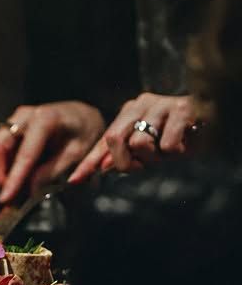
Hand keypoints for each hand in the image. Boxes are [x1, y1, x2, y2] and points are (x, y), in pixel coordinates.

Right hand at [0, 101, 104, 202]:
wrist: (83, 115)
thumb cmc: (84, 132)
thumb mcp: (76, 155)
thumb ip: (52, 172)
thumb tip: (30, 190)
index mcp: (45, 119)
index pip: (24, 155)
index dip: (13, 179)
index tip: (5, 198)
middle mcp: (25, 116)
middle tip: (9, 196)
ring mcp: (15, 120)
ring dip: (1, 172)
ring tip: (16, 189)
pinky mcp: (11, 127)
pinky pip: (0, 149)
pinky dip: (5, 166)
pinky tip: (18, 178)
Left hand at [69, 94, 197, 183]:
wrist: (211, 119)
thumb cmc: (177, 135)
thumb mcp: (147, 149)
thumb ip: (125, 157)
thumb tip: (104, 168)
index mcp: (128, 113)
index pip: (103, 141)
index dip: (88, 163)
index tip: (74, 180)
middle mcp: (141, 104)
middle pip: (115, 139)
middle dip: (125, 162)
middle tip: (142, 165)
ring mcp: (161, 104)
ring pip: (140, 143)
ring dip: (154, 157)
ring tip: (167, 150)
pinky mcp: (182, 109)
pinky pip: (168, 145)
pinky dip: (175, 152)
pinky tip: (184, 142)